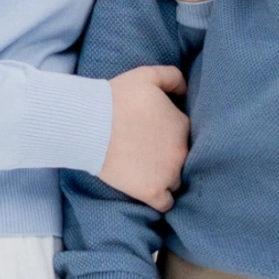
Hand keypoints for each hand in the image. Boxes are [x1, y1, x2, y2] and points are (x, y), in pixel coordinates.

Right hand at [99, 65, 189, 210]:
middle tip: (152, 151)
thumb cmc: (118, 97)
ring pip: (178, 181)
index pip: (187, 133)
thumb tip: (185, 90)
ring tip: (150, 171)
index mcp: (183, 125)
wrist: (91, 123)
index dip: (172, 132)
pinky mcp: (152, 192)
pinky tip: (151, 190)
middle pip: (185, 159)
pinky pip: (167, 203)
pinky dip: (161, 199)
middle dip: (171, 155)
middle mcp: (182, 152)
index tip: (157, 132)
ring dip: (168, 177)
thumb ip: (173, 77)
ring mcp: (168, 174)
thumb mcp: (148, 75)